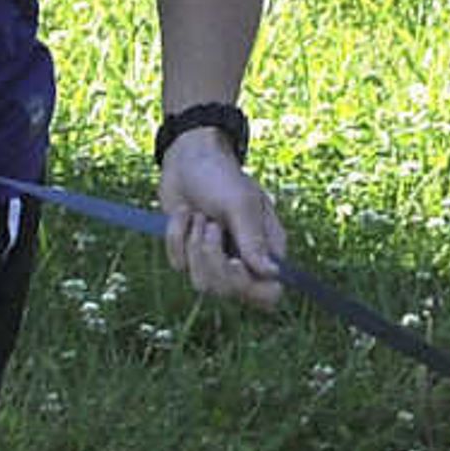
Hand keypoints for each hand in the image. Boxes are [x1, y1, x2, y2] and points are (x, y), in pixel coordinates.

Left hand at [157, 132, 284, 308]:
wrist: (187, 158)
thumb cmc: (221, 176)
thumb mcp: (240, 203)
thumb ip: (253, 240)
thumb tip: (272, 274)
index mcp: (268, 248)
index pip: (269, 292)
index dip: (251, 288)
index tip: (235, 263)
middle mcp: (244, 259)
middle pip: (231, 291)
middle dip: (213, 260)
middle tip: (211, 226)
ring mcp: (216, 259)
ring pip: (202, 283)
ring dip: (193, 245)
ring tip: (198, 216)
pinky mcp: (190, 255)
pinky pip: (179, 265)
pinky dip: (176, 236)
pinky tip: (184, 213)